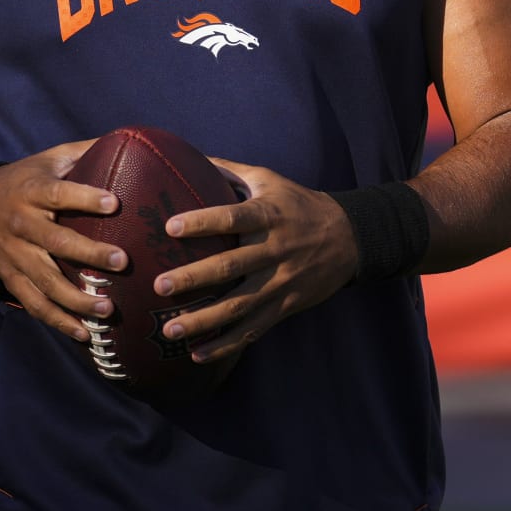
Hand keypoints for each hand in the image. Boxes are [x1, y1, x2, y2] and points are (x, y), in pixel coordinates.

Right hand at [0, 140, 127, 342]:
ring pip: (46, 281)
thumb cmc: (22, 180)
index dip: (85, 198)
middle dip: (90, 254)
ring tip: (108, 309)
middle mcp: (22, 225)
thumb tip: (130, 140)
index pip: (59, 193)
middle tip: (123, 262)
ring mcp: (15, 256)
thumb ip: (85, 151)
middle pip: (56, 242)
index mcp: (32, 191)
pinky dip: (58, 322)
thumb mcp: (47, 159)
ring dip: (77, 299)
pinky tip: (85, 334)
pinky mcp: (10, 278)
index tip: (114, 203)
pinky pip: (34, 304)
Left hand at [152, 158, 359, 363]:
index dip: (202, 222)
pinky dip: (226, 345)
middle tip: (159, 286)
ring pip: (239, 305)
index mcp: (267, 216)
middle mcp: (273, 250)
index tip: (170, 226)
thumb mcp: (271, 180)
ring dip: (204, 320)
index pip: (232, 218)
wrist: (350, 237)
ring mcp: (280, 281)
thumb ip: (231, 171)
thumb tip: (192, 155)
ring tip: (170, 329)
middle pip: (230, 266)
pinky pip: (253, 329)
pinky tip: (197, 354)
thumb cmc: (300, 205)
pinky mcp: (285, 305)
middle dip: (194, 278)